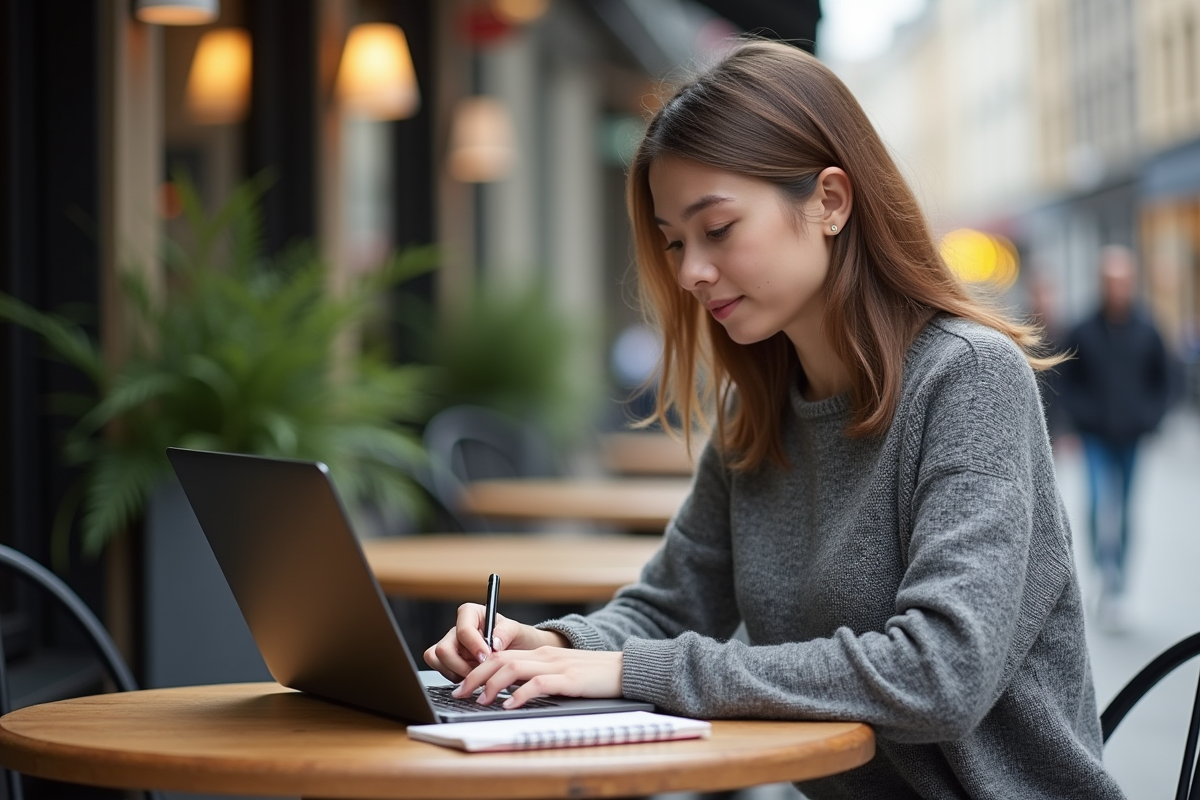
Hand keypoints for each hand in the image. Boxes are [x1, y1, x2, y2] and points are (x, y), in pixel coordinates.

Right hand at [423, 602, 567, 681]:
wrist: (520, 652)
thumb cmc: (516, 638)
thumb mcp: (517, 630)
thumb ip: (506, 632)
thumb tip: (494, 643)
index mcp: (471, 614)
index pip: (463, 629)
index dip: (473, 646)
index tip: (486, 656)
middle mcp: (457, 629)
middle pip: (444, 648)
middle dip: (462, 665)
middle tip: (482, 671)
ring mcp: (451, 646)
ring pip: (437, 660)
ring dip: (458, 673)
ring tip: (478, 674)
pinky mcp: (449, 661)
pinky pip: (441, 671)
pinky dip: (456, 678)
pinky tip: (473, 677)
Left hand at [452, 646, 623, 708]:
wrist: (625, 670)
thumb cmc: (593, 675)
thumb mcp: (561, 672)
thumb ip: (539, 676)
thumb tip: (512, 692)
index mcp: (541, 654)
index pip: (501, 655)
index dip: (478, 669)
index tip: (464, 684)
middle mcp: (545, 656)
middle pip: (500, 659)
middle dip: (475, 676)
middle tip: (460, 693)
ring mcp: (557, 666)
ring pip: (513, 668)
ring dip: (492, 685)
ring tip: (480, 700)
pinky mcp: (569, 679)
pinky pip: (538, 684)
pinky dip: (520, 694)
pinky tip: (509, 704)